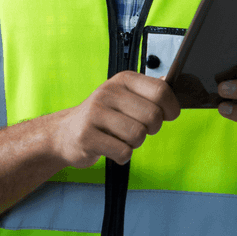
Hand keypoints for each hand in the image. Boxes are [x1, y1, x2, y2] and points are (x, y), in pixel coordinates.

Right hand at [53, 71, 180, 168]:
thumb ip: (149, 91)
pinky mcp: (86, 136)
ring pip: (138, 135)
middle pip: (152, 116)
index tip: (168, 116)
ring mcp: (95, 113)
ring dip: (135, 143)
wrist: (65, 133)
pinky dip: (122, 156)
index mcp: (123, 80)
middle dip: (151, 129)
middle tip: (139, 130)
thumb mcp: (125, 96)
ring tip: (121, 138)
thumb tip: (171, 81)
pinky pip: (123, 152)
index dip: (171, 108)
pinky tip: (111, 148)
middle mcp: (108, 92)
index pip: (160, 90)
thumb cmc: (103, 116)